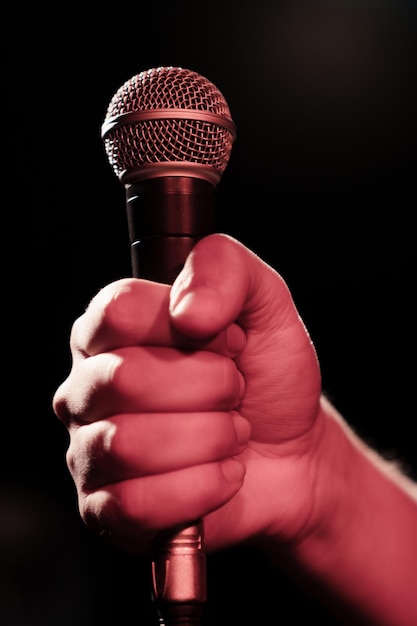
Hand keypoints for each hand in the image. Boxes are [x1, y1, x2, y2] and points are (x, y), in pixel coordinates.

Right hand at [53, 233, 322, 554]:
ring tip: (230, 434)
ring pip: (128, 444)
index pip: (119, 311)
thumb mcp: (264, 302)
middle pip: (124, 379)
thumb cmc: (267, 376)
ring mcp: (90, 449)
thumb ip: (226, 270)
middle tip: (234, 393)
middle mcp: (89, 385)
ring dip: (208, 440)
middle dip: (208, 388)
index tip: (230, 342)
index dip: (189, 329)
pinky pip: (137, 503)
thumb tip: (187, 312)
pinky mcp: (106, 509)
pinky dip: (200, 488)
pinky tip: (221, 476)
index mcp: (111, 329)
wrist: (293, 453)